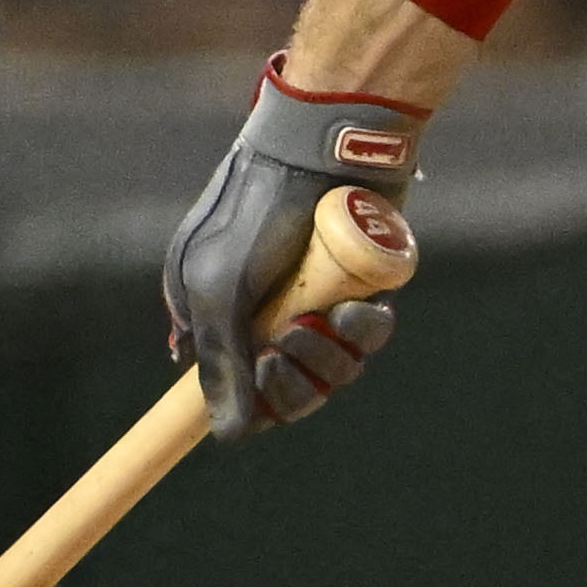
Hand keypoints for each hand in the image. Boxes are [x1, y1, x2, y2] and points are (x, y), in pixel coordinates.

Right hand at [161, 65, 415, 434]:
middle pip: (289, 392)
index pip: (237, 393)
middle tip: (286, 350)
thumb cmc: (257, 213)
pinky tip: (353, 306)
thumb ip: (223, 366)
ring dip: (329, 357)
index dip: (255, 405)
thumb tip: (227, 437)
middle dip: (294, 382)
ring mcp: (315, 303)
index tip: (265, 384)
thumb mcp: (219, 290)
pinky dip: (363, 331)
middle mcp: (266, 315)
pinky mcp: (359, 290)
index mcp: (217, 316)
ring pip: (333, 369)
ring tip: (320, 321)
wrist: (322, 149)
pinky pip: (369, 337)